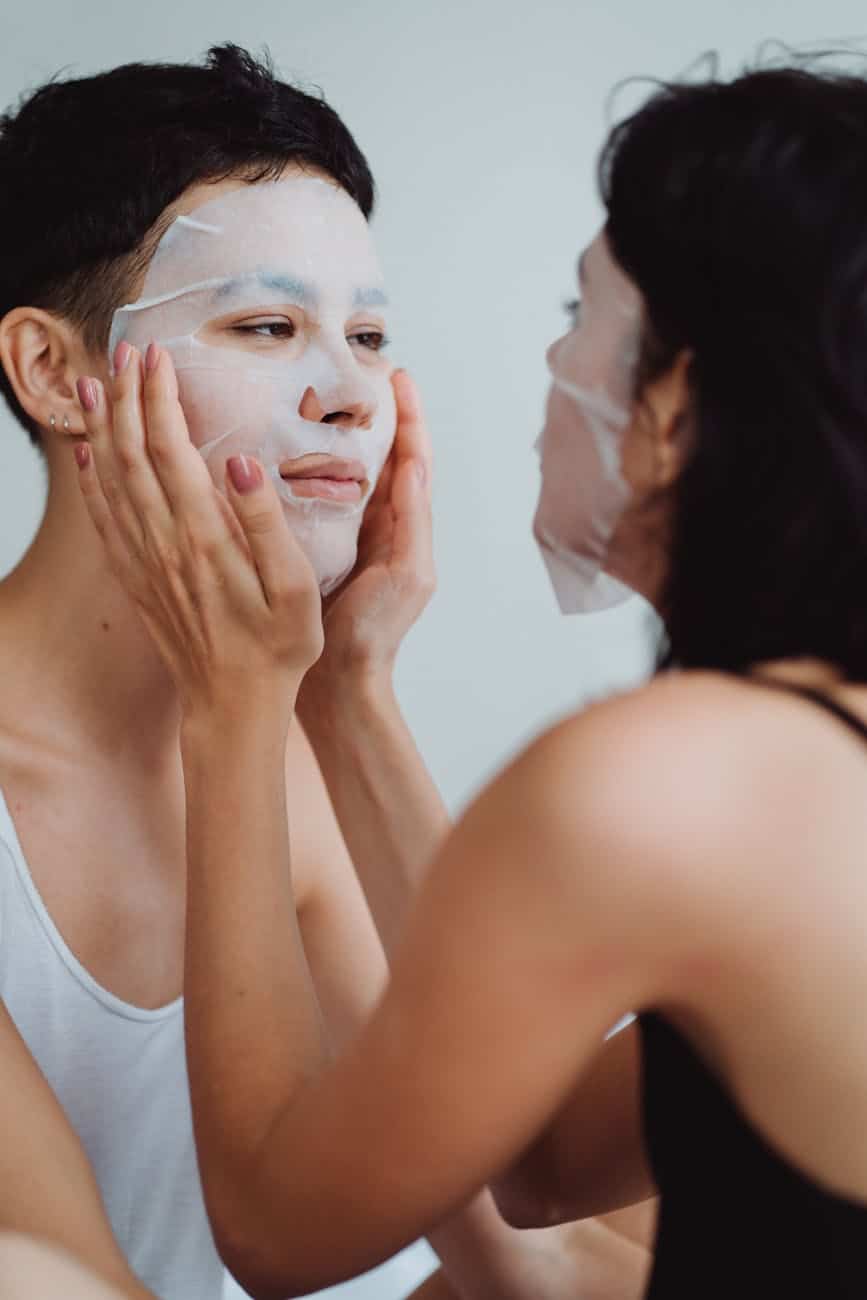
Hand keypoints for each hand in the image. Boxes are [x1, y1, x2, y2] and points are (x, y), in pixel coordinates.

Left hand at [74, 343, 323, 718]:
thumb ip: (266, 521)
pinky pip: (103, 520)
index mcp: (204, 536)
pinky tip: (87, 457)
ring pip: (110, 482)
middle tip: (125, 351)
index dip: (160, 397)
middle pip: (132, 454)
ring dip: (102, 429)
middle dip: (127, 396)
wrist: (233, 707)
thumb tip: (239, 462)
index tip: (158, 355)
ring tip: (96, 385)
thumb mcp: (296, 587)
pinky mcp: (138, 581)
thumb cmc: (278, 648)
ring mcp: (145, 563)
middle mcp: (165, 544)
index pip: (171, 449)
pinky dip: (91, 481)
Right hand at [306, 369, 434, 684]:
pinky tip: (285, 448)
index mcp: (405, 527)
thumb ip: (412, 521)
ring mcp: (346, 536)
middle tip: (355, 372)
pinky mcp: (315, 547)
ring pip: (345, 473)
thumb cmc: (376, 634)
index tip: (398, 375)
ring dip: (338, 435)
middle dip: (373, 414)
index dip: (409, 416)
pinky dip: (307, 470)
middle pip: (379, 456)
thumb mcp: (407, 575)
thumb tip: (415, 463)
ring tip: (319, 396)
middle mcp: (378, 525)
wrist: (337, 683)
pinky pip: (313, 498)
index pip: (412, 458)